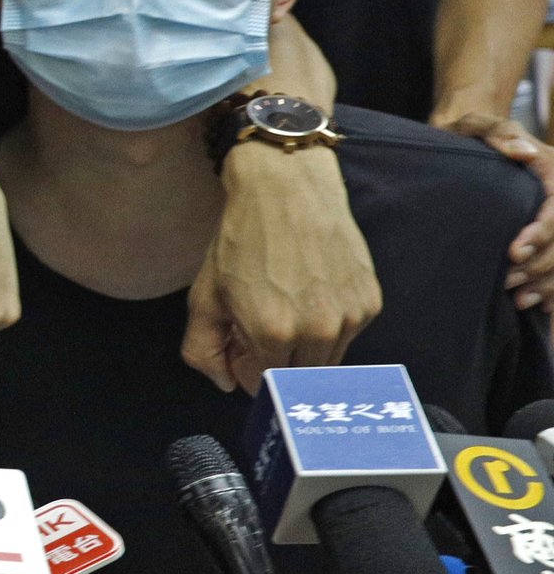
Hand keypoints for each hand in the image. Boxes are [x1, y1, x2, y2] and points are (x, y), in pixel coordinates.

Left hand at [186, 144, 381, 392]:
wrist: (287, 189)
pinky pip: (348, 334)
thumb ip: (203, 350)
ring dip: (305, 347)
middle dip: (277, 362)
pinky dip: (329, 326)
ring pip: (327, 359)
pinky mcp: (371, 302)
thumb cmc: (242, 240)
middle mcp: (319, 331)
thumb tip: (225, 384)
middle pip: (299, 377)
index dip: (250, 369)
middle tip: (260, 327)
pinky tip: (311, 292)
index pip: (267, 384)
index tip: (242, 348)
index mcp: (274, 333)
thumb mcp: (205, 296)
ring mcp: (350, 317)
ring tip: (286, 306)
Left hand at [446, 114, 553, 309]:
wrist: (469, 141)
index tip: (513, 252)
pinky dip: (552, 287)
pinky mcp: (549, 233)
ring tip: (517, 298)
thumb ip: (498, 132)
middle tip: (508, 280)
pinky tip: (538, 304)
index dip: (541, 233)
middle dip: (541, 263)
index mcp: (552, 170)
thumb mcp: (478, 125)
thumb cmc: (470, 131)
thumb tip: (523, 151)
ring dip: (548, 280)